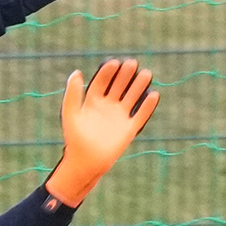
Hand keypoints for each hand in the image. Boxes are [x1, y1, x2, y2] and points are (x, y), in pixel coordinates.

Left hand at [45, 58, 159, 206]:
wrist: (85, 162)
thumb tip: (77, 72)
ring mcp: (119, 116)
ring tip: (146, 73)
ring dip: (139, 85)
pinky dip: (147, 106)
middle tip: (132, 63)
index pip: (102, 81)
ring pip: (132, 97)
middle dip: (125, 75)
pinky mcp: (129, 128)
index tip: (114, 63)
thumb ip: (73, 94)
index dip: (108, 71)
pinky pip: (141, 115)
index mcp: (93, 100)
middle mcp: (108, 106)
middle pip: (119, 85)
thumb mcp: (71, 113)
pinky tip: (154, 94)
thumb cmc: (75, 138)